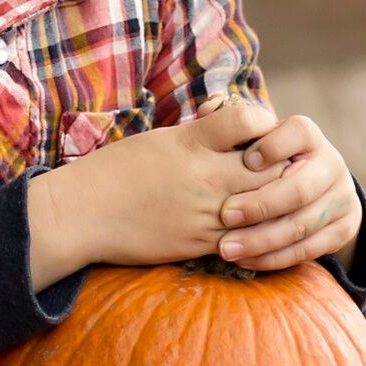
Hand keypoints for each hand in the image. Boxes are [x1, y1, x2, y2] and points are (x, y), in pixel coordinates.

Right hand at [27, 92, 274, 289]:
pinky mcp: (201, 244)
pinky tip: (256, 223)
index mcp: (191, 142)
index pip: (250, 120)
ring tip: (277, 195)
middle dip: (282, 164)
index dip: (265, 123)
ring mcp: (205, 214)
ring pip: (265, 207)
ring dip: (276, 200)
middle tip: (284, 164)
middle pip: (271, 167)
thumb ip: (202, 135)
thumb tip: (234, 126)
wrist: (81, 215)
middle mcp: (204, 176)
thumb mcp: (161, 139)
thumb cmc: (117, 170)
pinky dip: (258, 230)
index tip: (262, 130)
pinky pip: (247, 238)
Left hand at [210, 110, 361, 273]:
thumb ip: (236, 128)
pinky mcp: (343, 230)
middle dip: (261, 205)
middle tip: (224, 215)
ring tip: (226, 247)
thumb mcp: (260, 140)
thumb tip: (209, 106)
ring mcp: (342, 198)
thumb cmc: (270, 161)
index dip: (273, 146)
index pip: (299, 132)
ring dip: (261, 239)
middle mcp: (332, 164)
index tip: (245, 161)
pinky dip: (274, 257)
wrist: (317, 191)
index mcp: (310, 137)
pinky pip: (308, 249)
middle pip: (300, 188)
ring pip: (302, 224)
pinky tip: (245, 259)